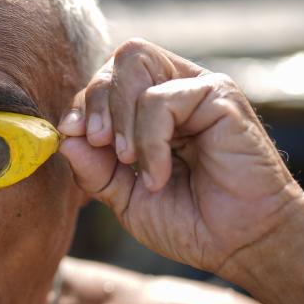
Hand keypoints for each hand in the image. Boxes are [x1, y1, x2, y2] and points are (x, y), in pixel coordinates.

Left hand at [58, 39, 303, 278]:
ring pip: (134, 63)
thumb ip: (94, 169)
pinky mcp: (218, 95)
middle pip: (118, 59)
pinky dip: (149, 140)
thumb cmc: (191, 222)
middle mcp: (174, 90)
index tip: (73, 136)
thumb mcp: (126, 198)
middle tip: (101, 146)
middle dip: (96, 101)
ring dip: (120, 115)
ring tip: (128, 161)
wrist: (239, 244)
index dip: (82, 105)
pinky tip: (159, 175)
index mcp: (151, 110)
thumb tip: (64, 136)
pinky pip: (161, 99)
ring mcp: (196, 89)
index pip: (105, 81)